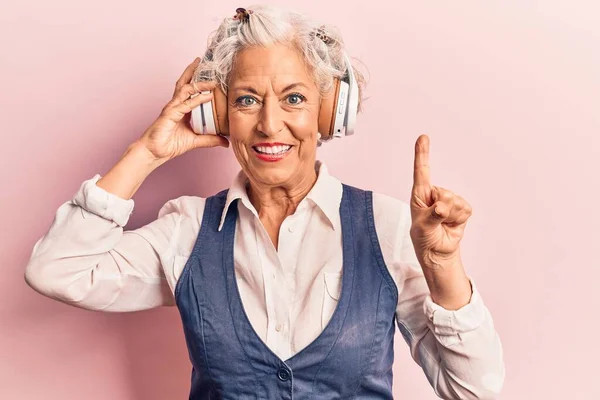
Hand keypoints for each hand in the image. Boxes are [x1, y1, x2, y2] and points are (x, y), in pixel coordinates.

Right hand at [137, 57, 228, 161]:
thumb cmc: (170, 145)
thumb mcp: (196, 141)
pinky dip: (198, 99)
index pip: (190, 90)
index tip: (209, 74)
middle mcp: (176, 105)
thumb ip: (211, 139)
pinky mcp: (170, 114)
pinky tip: (208, 96)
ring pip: (185, 90)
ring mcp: (172, 108)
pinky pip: (186, 104)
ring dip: (199, 83)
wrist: (154, 153)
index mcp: (181, 108)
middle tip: (202, 60)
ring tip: (212, 80)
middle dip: (193, 71)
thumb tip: (226, 141)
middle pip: (184, 83)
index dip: (198, 81)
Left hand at [409, 134, 472, 269]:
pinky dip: (459, 219)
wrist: (438, 250)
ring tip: (443, 224)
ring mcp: (449, 199)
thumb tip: (441, 207)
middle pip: (444, 192)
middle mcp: (434, 193)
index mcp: (419, 195)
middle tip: (435, 220)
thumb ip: (432, 217)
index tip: (423, 137)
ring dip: (450, 216)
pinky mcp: (461, 207)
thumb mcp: (422, 229)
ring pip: (455, 201)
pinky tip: (452, 224)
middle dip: (441, 209)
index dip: (422, 154)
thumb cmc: (424, 237)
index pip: (421, 171)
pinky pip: (465, 209)